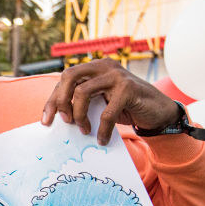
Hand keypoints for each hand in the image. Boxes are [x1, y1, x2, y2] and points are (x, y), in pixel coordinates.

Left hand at [41, 58, 182, 144]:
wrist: (158, 111)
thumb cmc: (125, 107)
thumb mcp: (100, 102)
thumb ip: (82, 102)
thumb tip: (58, 116)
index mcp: (94, 67)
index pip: (65, 79)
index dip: (53, 100)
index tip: (46, 121)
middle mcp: (104, 66)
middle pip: (69, 77)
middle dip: (61, 101)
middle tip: (65, 122)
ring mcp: (116, 75)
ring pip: (82, 92)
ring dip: (79, 116)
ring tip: (84, 131)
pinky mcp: (128, 88)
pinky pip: (106, 112)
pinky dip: (102, 129)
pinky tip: (102, 139)